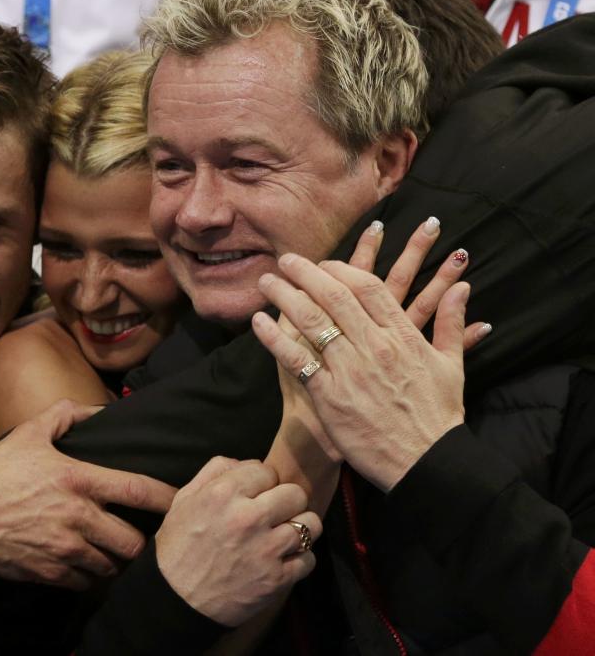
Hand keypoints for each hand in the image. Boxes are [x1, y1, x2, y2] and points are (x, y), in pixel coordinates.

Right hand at [0, 399, 175, 589]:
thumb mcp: (29, 434)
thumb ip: (66, 416)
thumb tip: (98, 409)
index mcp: (79, 480)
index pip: (138, 490)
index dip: (167, 498)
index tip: (181, 502)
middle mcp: (79, 517)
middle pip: (134, 543)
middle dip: (142, 542)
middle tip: (143, 536)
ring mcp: (65, 549)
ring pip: (113, 567)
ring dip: (117, 561)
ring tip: (117, 552)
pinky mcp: (50, 573)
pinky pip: (87, 583)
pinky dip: (92, 577)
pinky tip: (89, 565)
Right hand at [155, 457, 320, 626]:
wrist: (175, 601)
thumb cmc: (178, 547)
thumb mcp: (184, 500)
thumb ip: (213, 471)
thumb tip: (246, 462)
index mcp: (223, 494)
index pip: (266, 470)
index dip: (261, 482)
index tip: (255, 495)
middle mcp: (248, 517)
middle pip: (295, 493)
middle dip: (286, 501)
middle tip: (274, 513)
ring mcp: (265, 549)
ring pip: (310, 524)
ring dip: (300, 528)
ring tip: (284, 534)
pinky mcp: (277, 579)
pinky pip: (309, 558)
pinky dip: (299, 559)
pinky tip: (282, 560)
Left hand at [253, 254, 468, 491]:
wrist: (427, 462)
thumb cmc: (438, 416)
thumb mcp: (452, 365)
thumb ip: (452, 322)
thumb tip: (463, 287)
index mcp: (403, 335)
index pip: (367, 286)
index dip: (341, 269)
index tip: (323, 263)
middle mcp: (374, 346)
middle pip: (333, 296)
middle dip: (305, 273)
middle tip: (286, 260)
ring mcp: (350, 370)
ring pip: (311, 321)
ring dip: (284, 296)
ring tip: (267, 281)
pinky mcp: (329, 396)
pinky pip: (296, 359)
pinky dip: (274, 338)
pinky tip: (258, 321)